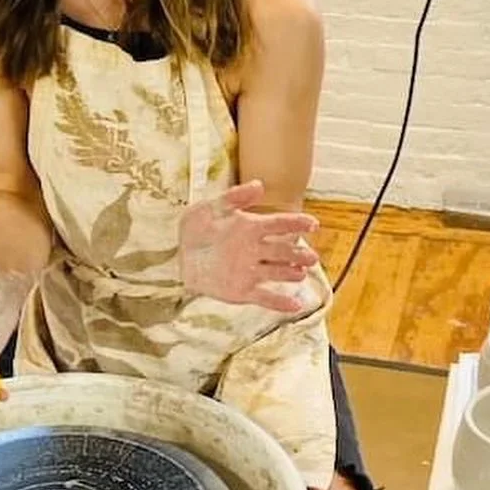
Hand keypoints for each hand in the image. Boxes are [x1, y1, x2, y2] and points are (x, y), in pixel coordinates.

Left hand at [179, 180, 319, 312]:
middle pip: (283, 251)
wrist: (176, 255)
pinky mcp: (242, 291)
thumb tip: (259, 184)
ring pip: (277, 273)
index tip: (313, 224)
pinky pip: (265, 297)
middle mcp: (255, 249)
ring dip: (291, 274)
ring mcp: (250, 271)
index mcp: (251, 227)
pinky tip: (295, 305)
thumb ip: (235, 196)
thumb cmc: (195, 228)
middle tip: (311, 258)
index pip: (280, 224)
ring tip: (300, 274)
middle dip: (298, 254)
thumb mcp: (211, 207)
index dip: (297, 223)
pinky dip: (280, 302)